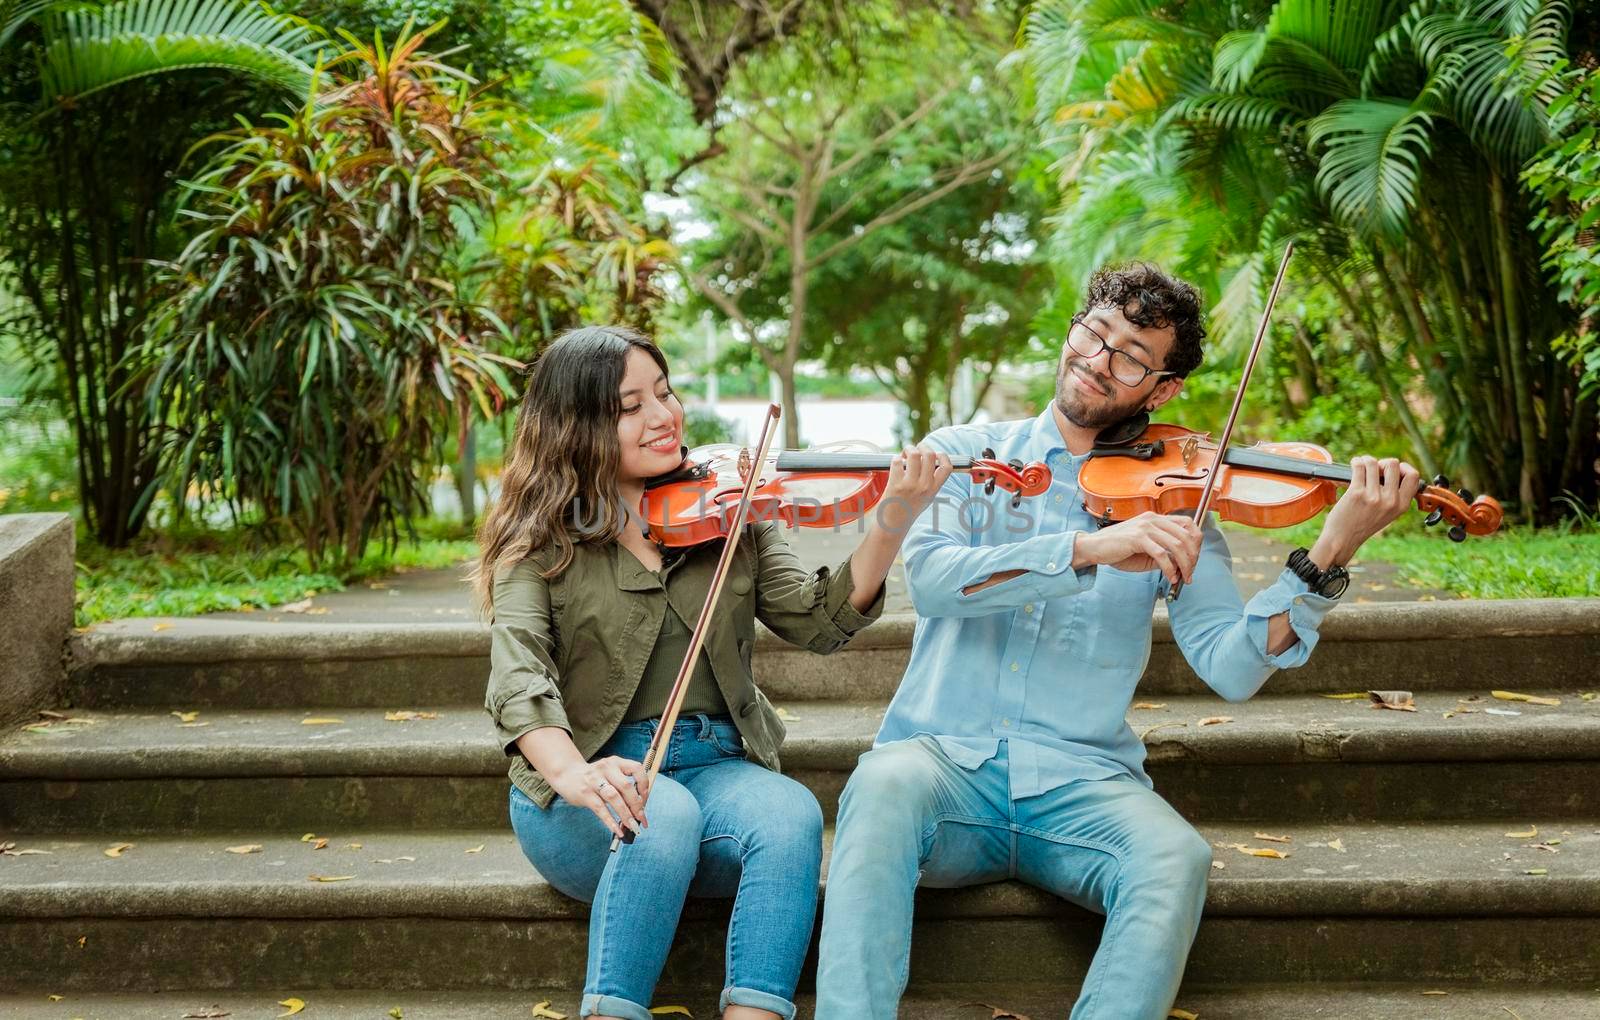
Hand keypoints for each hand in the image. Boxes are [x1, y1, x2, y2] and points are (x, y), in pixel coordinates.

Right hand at [548, 755, 650, 838]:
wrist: (567, 774)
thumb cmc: (594, 777)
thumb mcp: (610, 773)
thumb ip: (623, 786)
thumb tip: (639, 809)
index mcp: (616, 762)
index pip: (637, 769)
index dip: (644, 785)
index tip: (645, 800)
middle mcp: (606, 768)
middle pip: (626, 786)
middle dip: (636, 805)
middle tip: (641, 819)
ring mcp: (594, 780)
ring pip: (614, 798)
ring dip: (625, 814)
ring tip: (632, 827)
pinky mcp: (585, 793)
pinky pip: (600, 809)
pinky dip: (610, 822)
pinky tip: (617, 830)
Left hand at [877, 446, 953, 534]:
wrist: (893, 526)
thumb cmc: (907, 511)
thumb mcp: (925, 498)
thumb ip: (929, 482)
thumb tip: (927, 460)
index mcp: (933, 489)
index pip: (947, 467)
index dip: (943, 456)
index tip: (936, 453)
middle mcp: (924, 486)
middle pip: (930, 455)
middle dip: (922, 446)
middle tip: (916, 448)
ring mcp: (910, 485)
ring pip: (914, 454)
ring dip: (908, 449)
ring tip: (904, 454)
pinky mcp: (895, 484)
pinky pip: (897, 461)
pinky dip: (895, 458)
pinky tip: (895, 463)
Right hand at [1075, 511, 1201, 586]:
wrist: (1095, 548)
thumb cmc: (1119, 550)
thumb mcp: (1147, 550)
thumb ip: (1165, 553)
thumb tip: (1183, 564)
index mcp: (1156, 518)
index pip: (1188, 523)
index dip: (1196, 541)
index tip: (1195, 558)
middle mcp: (1153, 519)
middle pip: (1186, 536)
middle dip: (1193, 557)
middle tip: (1191, 572)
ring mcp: (1145, 527)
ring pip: (1177, 545)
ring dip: (1185, 565)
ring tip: (1184, 578)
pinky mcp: (1137, 538)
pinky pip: (1161, 554)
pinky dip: (1169, 569)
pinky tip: (1170, 577)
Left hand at [1313, 455, 1419, 566]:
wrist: (1343, 539)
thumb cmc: (1363, 525)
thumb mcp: (1388, 514)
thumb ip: (1395, 496)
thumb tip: (1395, 469)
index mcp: (1401, 506)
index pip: (1414, 476)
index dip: (1403, 467)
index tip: (1392, 470)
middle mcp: (1390, 501)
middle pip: (1394, 464)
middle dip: (1383, 462)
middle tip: (1374, 470)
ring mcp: (1373, 496)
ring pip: (1374, 462)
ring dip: (1366, 460)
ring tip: (1362, 465)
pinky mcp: (1356, 493)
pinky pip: (1359, 466)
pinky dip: (1356, 461)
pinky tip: (1354, 464)